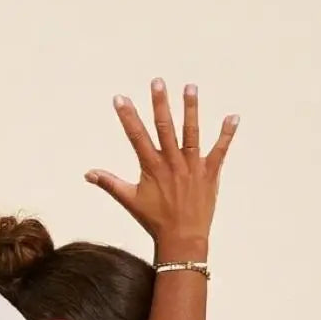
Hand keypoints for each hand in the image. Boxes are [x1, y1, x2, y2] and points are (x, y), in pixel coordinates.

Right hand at [85, 78, 238, 246]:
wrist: (182, 238)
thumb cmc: (154, 220)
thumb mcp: (129, 200)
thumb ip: (109, 183)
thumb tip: (88, 173)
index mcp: (152, 168)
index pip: (137, 136)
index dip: (127, 116)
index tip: (120, 99)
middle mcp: (172, 163)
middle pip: (165, 127)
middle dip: (160, 103)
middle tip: (158, 82)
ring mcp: (192, 166)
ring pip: (191, 133)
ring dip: (191, 109)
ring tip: (190, 87)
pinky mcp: (210, 173)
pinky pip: (220, 150)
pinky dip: (226, 134)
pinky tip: (232, 117)